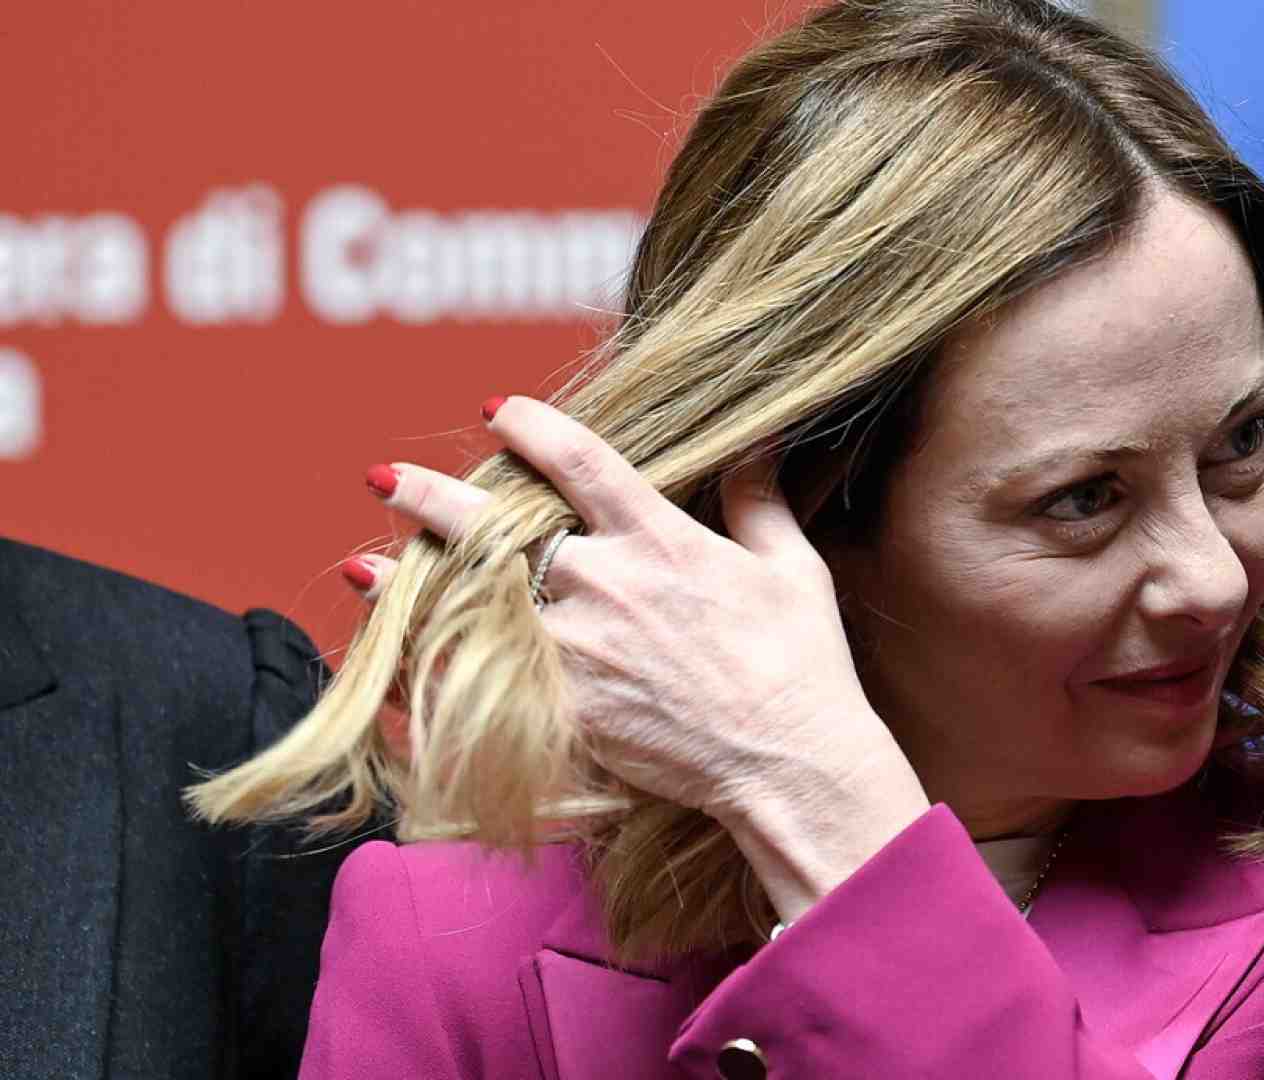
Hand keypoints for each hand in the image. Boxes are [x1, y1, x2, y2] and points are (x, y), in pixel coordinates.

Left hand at [348, 395, 929, 920]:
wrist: (788, 762)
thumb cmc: (801, 665)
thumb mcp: (791, 568)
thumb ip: (760, 502)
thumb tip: (758, 443)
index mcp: (659, 538)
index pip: (580, 460)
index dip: (531, 427)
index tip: (499, 412)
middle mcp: (605, 583)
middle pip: (496, 528)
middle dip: (431, 499)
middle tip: (384, 478)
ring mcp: (577, 649)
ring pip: (472, 605)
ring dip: (412, 585)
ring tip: (365, 570)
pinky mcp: (563, 709)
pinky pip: (480, 684)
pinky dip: (429, 672)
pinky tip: (391, 660)